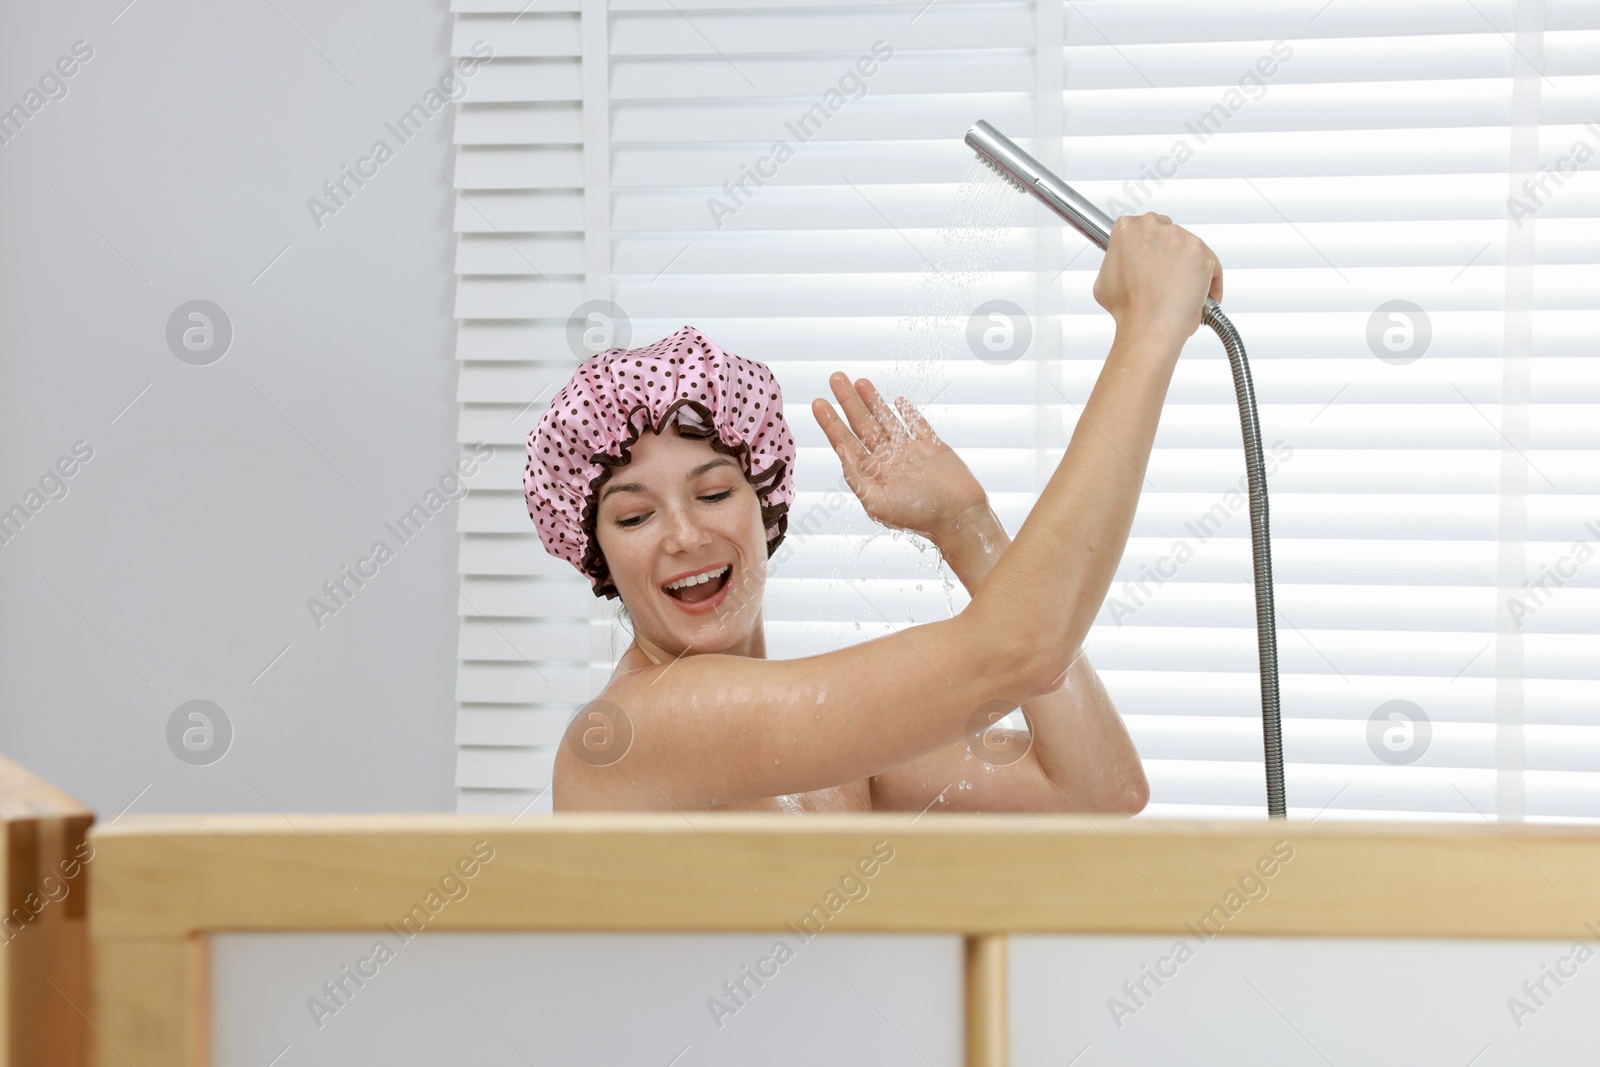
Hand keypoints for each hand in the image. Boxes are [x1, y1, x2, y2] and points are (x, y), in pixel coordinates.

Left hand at [811, 372, 987, 543]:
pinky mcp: (932, 447)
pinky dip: (907, 413)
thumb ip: (857, 477)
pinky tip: (898, 400)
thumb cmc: (919, 516)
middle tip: (835, 378)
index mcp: (872, 474)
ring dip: (872, 400)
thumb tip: (840, 450)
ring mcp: (910, 452)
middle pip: (862, 424)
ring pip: (886, 420)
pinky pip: (916, 425)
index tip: (818, 402)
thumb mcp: (878, 502)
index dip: (831, 422)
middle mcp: (888, 460)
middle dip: (847, 401)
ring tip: (859, 381)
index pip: (845, 442)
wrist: (959, 516)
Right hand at [1092, 212, 1222, 343]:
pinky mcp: (1201, 252)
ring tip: (1184, 291)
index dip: (1148, 249)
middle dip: (1169, 254)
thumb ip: (1117, 262)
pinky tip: (1202, 296)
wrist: (1148, 326)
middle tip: (1167, 277)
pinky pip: (1212, 262)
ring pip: (1190, 248)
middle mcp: (1153, 226)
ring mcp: (1179, 237)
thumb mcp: (1106, 280)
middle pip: (1168, 233)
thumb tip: (1126, 265)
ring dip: (1189, 266)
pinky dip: (1210, 280)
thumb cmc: (1128, 309)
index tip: (1152, 261)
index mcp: (1127, 228)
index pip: (1143, 229)